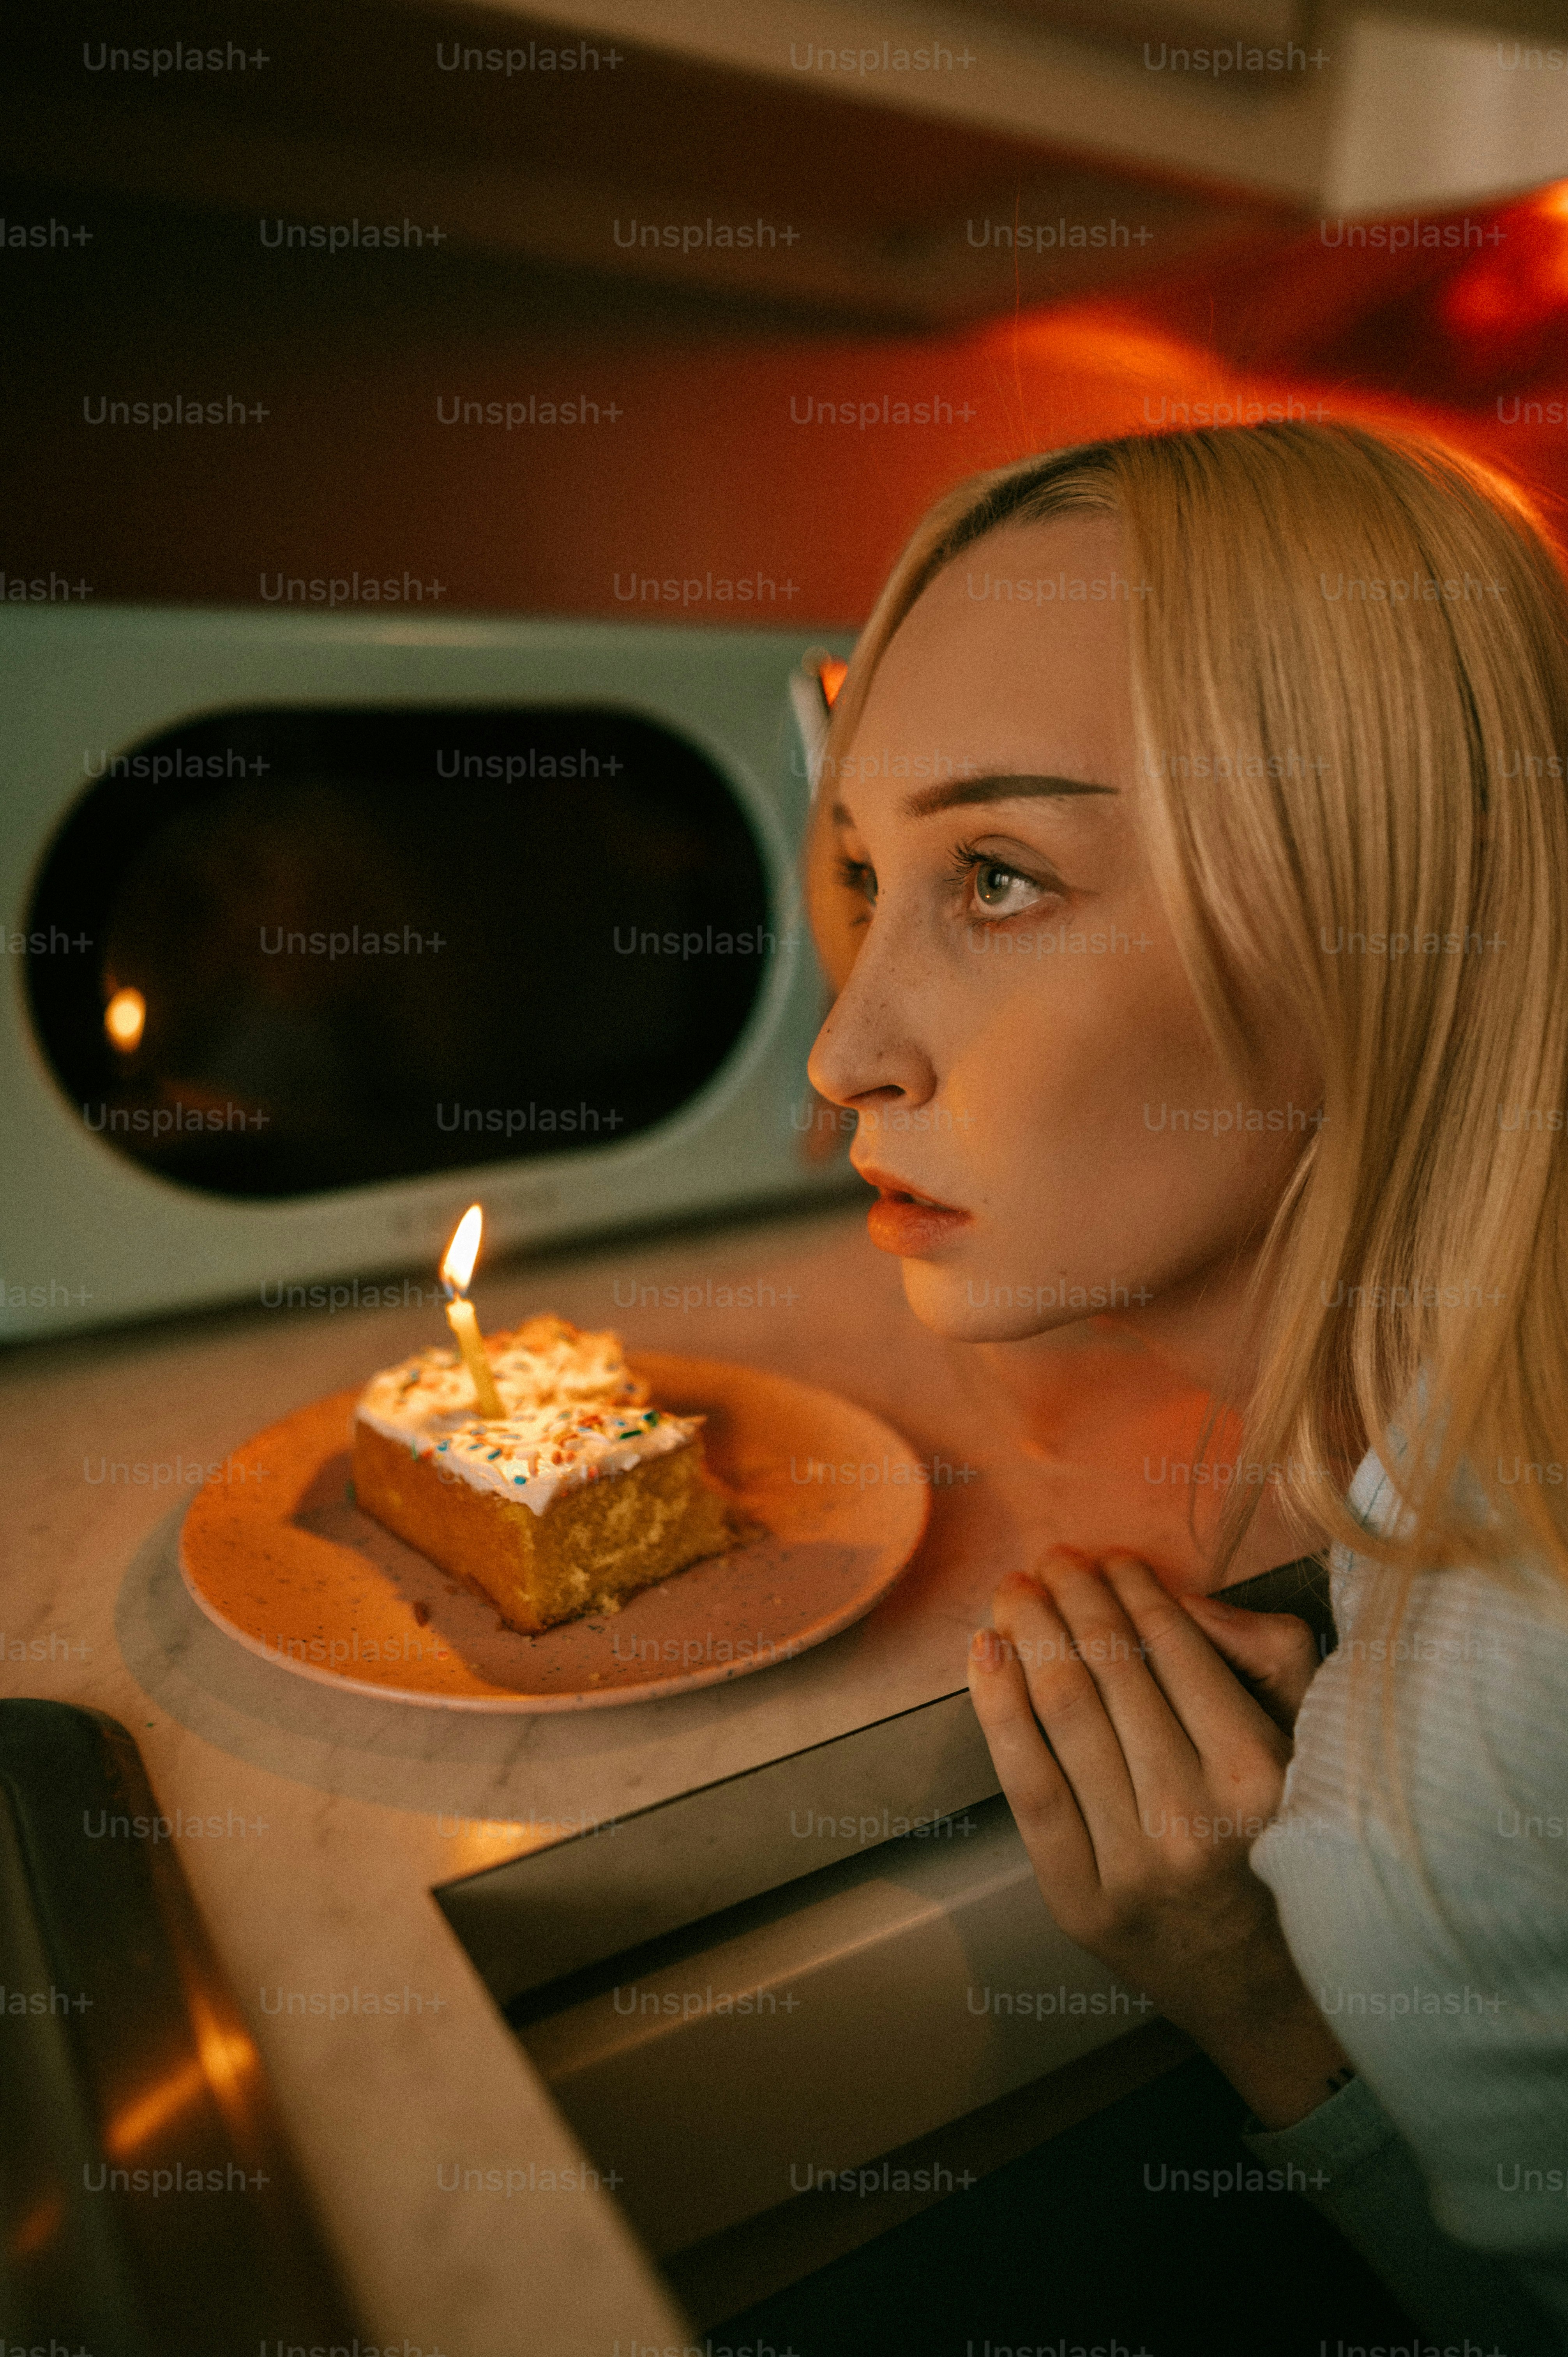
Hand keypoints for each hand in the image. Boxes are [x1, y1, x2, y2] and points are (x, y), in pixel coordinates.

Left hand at [969, 1548, 1349, 2127]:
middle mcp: (1193, 1818)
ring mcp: (1129, 1863)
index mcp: (1259, 1775)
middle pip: (1110, 1672)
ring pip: (1063, 1715)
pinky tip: (984, 1652)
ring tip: (1017, 1590)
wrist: (1267, 1993)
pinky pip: (1027, 1784)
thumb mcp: (1312, 1748)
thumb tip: (1182, 1597)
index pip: (1174, 1650)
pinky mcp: (1077, 1899)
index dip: (1134, 1589)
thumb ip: (1270, 1658)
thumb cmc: (1286, 1848)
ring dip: (1030, 1634)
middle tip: (1053, 1558)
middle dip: (1074, 1598)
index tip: (1112, 1557)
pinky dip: (997, 1707)